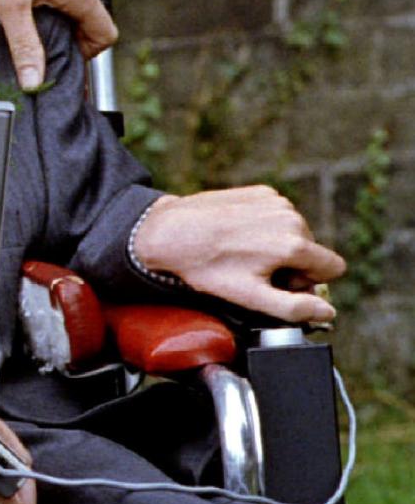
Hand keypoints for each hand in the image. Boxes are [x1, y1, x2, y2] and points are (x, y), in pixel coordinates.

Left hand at [0, 0, 115, 87]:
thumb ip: (25, 45)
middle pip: (90, 16)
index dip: (86, 53)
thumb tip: (34, 81)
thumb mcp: (10, 6)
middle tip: (34, 35)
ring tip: (24, 9)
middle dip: (67, 31)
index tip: (60, 56)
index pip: (105, 34)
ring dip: (57, 9)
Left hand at [133, 187, 345, 324]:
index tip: (282, 284)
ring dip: (277, 244)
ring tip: (242, 252)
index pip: (332, 268)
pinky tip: (238, 234)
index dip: (309, 282)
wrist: (170, 232)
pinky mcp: (261, 192)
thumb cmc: (207, 266)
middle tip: (254, 270)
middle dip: (292, 264)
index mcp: (294, 244)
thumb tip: (327, 311)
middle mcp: (291, 217)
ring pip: (295, 232)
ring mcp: (276, 201)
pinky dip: (264, 225)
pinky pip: (277, 214)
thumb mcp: (250, 297)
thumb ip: (294, 308)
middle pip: (312, 251)